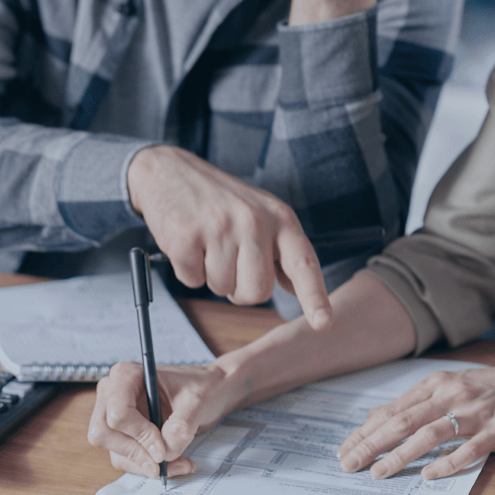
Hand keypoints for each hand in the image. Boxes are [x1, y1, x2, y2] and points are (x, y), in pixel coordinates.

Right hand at [88, 360, 233, 477]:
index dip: (139, 435)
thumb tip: (166, 450)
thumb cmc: (202, 387)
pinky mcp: (122, 434)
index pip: (118, 413)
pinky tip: (175, 463)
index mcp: (127, 375)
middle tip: (165, 462)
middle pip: (104, 434)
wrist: (209, 393)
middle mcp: (113, 393)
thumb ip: (182, 424)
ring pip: (115, 451)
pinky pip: (126, 459)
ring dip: (146, 464)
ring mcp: (114, 415)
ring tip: (180, 463)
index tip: (163, 449)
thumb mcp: (198, 401)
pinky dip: (148, 466)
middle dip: (137, 453)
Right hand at [127, 145, 331, 325]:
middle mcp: (255, 221)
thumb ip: (281, 250)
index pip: (303, 263)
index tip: (323, 323)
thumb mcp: (262, 214)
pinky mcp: (187, 236)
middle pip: (257, 292)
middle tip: (230, 260)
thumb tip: (297, 289)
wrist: (171, 171)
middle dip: (240, 289)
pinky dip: (188, 270)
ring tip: (208, 243)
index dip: (315, 297)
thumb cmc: (222, 200)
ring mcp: (220, 227)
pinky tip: (189, 242)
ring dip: (212, 276)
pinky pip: (193, 281)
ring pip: (222, 289)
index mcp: (280, 217)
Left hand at [337, 363, 494, 479]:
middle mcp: (451, 394)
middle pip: (403, 421)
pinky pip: (467, 449)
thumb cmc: (490, 388)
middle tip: (349, 464)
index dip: (366, 431)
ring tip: (379, 473)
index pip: (393, 410)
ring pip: (429, 434)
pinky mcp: (494, 430)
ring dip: (400, 455)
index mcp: (437, 384)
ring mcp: (473, 413)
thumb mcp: (448, 386)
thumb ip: (413, 402)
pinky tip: (428, 476)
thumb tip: (374, 416)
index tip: (345, 449)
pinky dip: (446, 463)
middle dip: (372, 444)